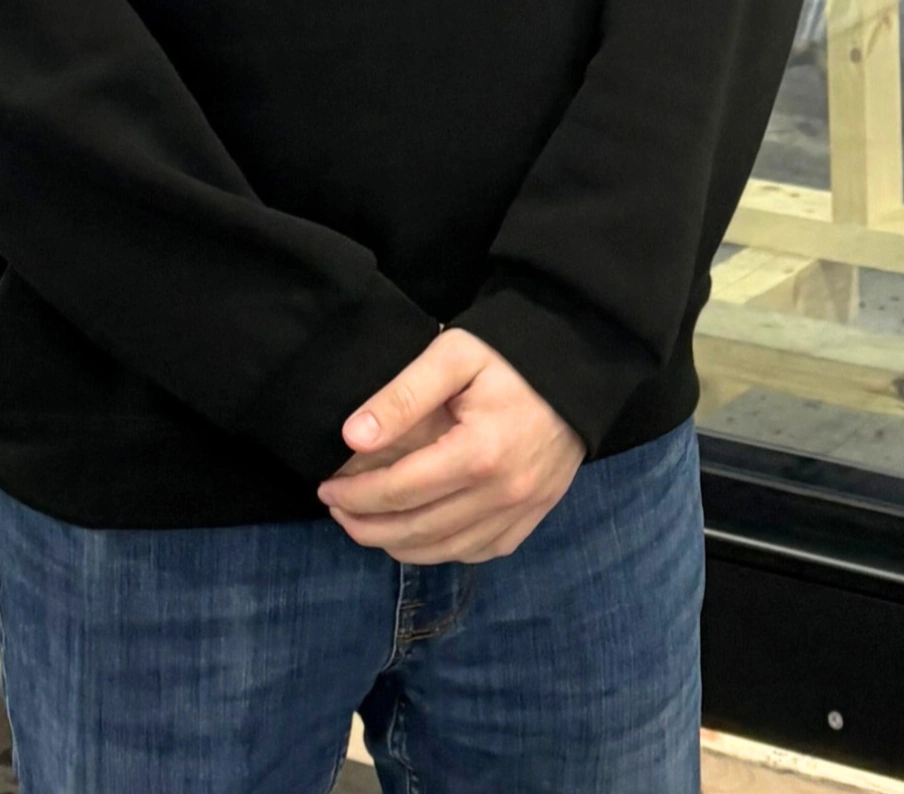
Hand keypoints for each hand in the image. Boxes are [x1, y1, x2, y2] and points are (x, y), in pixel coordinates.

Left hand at [316, 326, 585, 564]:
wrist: (577, 363)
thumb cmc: (510, 352)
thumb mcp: (453, 355)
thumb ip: (402, 396)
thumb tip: (352, 437)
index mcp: (479, 453)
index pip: (400, 491)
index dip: (356, 495)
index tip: (326, 487)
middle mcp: (503, 493)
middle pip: (418, 530)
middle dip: (367, 526)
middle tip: (336, 509)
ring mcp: (523, 511)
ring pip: (446, 551)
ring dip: (398, 545)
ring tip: (366, 524)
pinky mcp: (535, 516)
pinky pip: (480, 552)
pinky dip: (442, 551)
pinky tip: (419, 535)